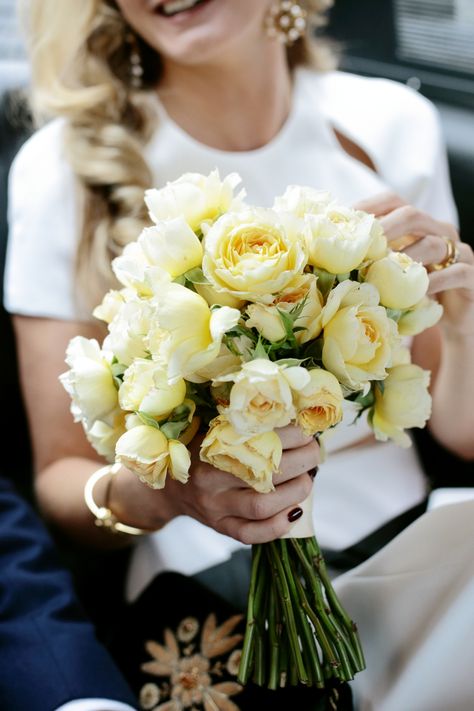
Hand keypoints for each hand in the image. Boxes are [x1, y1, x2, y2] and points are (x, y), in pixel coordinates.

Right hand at [111, 425, 318, 543]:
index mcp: (210, 444)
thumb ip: (243, 421)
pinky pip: (251, 533)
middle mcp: (210, 477)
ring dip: (295, 492)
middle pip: (263, 470)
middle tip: (315, 452)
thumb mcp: (213, 428)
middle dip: (302, 460)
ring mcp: (214, 506)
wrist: (169, 488)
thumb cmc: (201, 450)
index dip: (291, 433)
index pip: (257, 436)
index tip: (307, 429)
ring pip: (261, 504)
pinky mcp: (220, 527)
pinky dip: (278, 526)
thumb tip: (294, 410)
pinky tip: (295, 513)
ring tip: (308, 480)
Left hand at [356, 193, 473, 336]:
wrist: (456, 318)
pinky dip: (434, 281)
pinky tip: (416, 292)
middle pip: (412, 215)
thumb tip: (324, 260)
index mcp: (418, 224)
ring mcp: (459, 251)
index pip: (392, 201)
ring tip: (383, 272)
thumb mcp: (392, 274)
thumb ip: (370, 261)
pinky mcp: (471, 275)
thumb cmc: (417, 295)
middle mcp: (439, 231)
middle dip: (384, 227)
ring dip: (405, 257)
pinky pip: (456, 272)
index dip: (367, 206)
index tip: (343, 221)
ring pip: (433, 243)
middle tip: (363, 245)